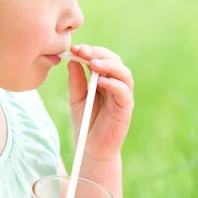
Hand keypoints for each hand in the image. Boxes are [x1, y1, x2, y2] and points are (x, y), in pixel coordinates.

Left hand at [68, 44, 133, 161]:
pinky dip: (114, 84)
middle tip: (83, 51)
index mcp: (104, 79)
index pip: (101, 58)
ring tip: (92, 63)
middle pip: (114, 61)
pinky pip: (124, 92)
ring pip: (123, 74)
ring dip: (108, 66)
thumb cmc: (84, 122)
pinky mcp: (126, 109)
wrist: (90, 148)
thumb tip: (72, 61)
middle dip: (98, 54)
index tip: (74, 49)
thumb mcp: (76, 99)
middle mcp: (116, 85)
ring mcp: (122, 96)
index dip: (89, 51)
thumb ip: (75, 81)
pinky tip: (102, 81)